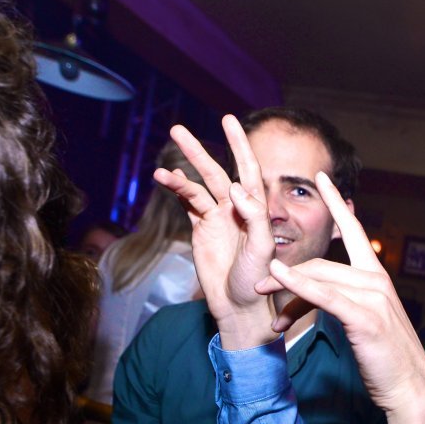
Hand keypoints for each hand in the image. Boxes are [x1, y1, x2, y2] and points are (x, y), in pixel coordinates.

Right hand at [153, 116, 279, 349]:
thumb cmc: (258, 280)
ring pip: (196, 188)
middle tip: (177, 129)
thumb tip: (237, 189)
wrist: (239, 305)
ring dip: (179, 176)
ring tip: (161, 171)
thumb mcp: (263, 249)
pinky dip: (176, 192)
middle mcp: (236, 208)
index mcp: (255, 207)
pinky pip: (186, 204)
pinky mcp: (201, 230)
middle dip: (197, 151)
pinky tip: (164, 181)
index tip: (228, 118)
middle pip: (216, 172)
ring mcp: (217, 217)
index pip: (248, 168)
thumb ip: (254, 218)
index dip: (239, 143)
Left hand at [261, 172, 424, 423]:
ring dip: (285, 290)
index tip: (322, 177)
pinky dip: (299, 285)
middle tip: (259, 288)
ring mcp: (373, 297)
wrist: (409, 388)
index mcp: (377, 278)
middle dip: (286, 274)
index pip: (354, 231)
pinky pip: (324, 295)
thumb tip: (311, 297)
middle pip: (321, 264)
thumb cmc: (384, 359)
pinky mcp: (364, 317)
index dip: (338, 202)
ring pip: (319, 279)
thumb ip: (340, 301)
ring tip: (264, 304)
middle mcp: (376, 280)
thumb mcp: (359, 324)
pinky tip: (279, 277)